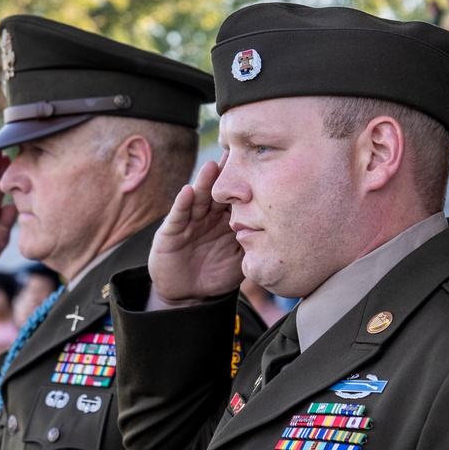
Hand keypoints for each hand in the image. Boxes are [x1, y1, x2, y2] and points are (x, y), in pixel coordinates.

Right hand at [147, 157, 244, 307]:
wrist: (190, 296)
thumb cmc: (218, 275)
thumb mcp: (241, 259)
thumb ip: (254, 242)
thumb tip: (278, 227)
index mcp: (227, 220)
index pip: (237, 197)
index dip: (246, 182)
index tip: (258, 164)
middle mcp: (209, 216)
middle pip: (218, 192)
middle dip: (225, 174)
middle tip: (235, 153)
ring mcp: (190, 222)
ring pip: (198, 199)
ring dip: (204, 183)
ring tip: (212, 167)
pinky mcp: (171, 232)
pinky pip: (178, 216)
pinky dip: (182, 204)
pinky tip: (188, 191)